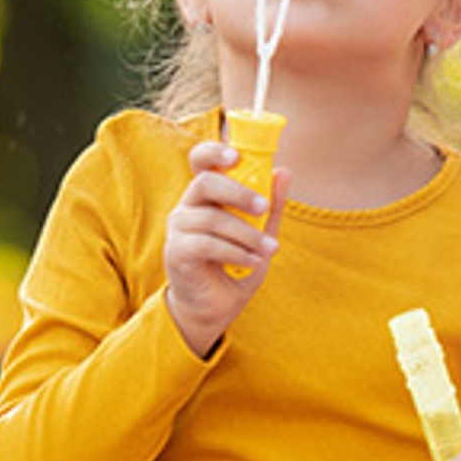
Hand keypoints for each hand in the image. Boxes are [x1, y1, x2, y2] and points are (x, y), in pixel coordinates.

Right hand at [159, 140, 276, 356]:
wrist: (214, 308)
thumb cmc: (235, 267)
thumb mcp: (261, 234)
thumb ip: (272, 206)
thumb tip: (284, 171)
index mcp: (206, 196)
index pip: (200, 161)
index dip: (214, 152)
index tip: (236, 155)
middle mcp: (188, 206)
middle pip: (205, 183)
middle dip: (238, 192)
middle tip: (263, 207)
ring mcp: (179, 229)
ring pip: (212, 218)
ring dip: (247, 234)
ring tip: (270, 249)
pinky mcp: (177, 252)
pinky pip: (207, 244)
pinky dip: (235, 252)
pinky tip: (253, 261)